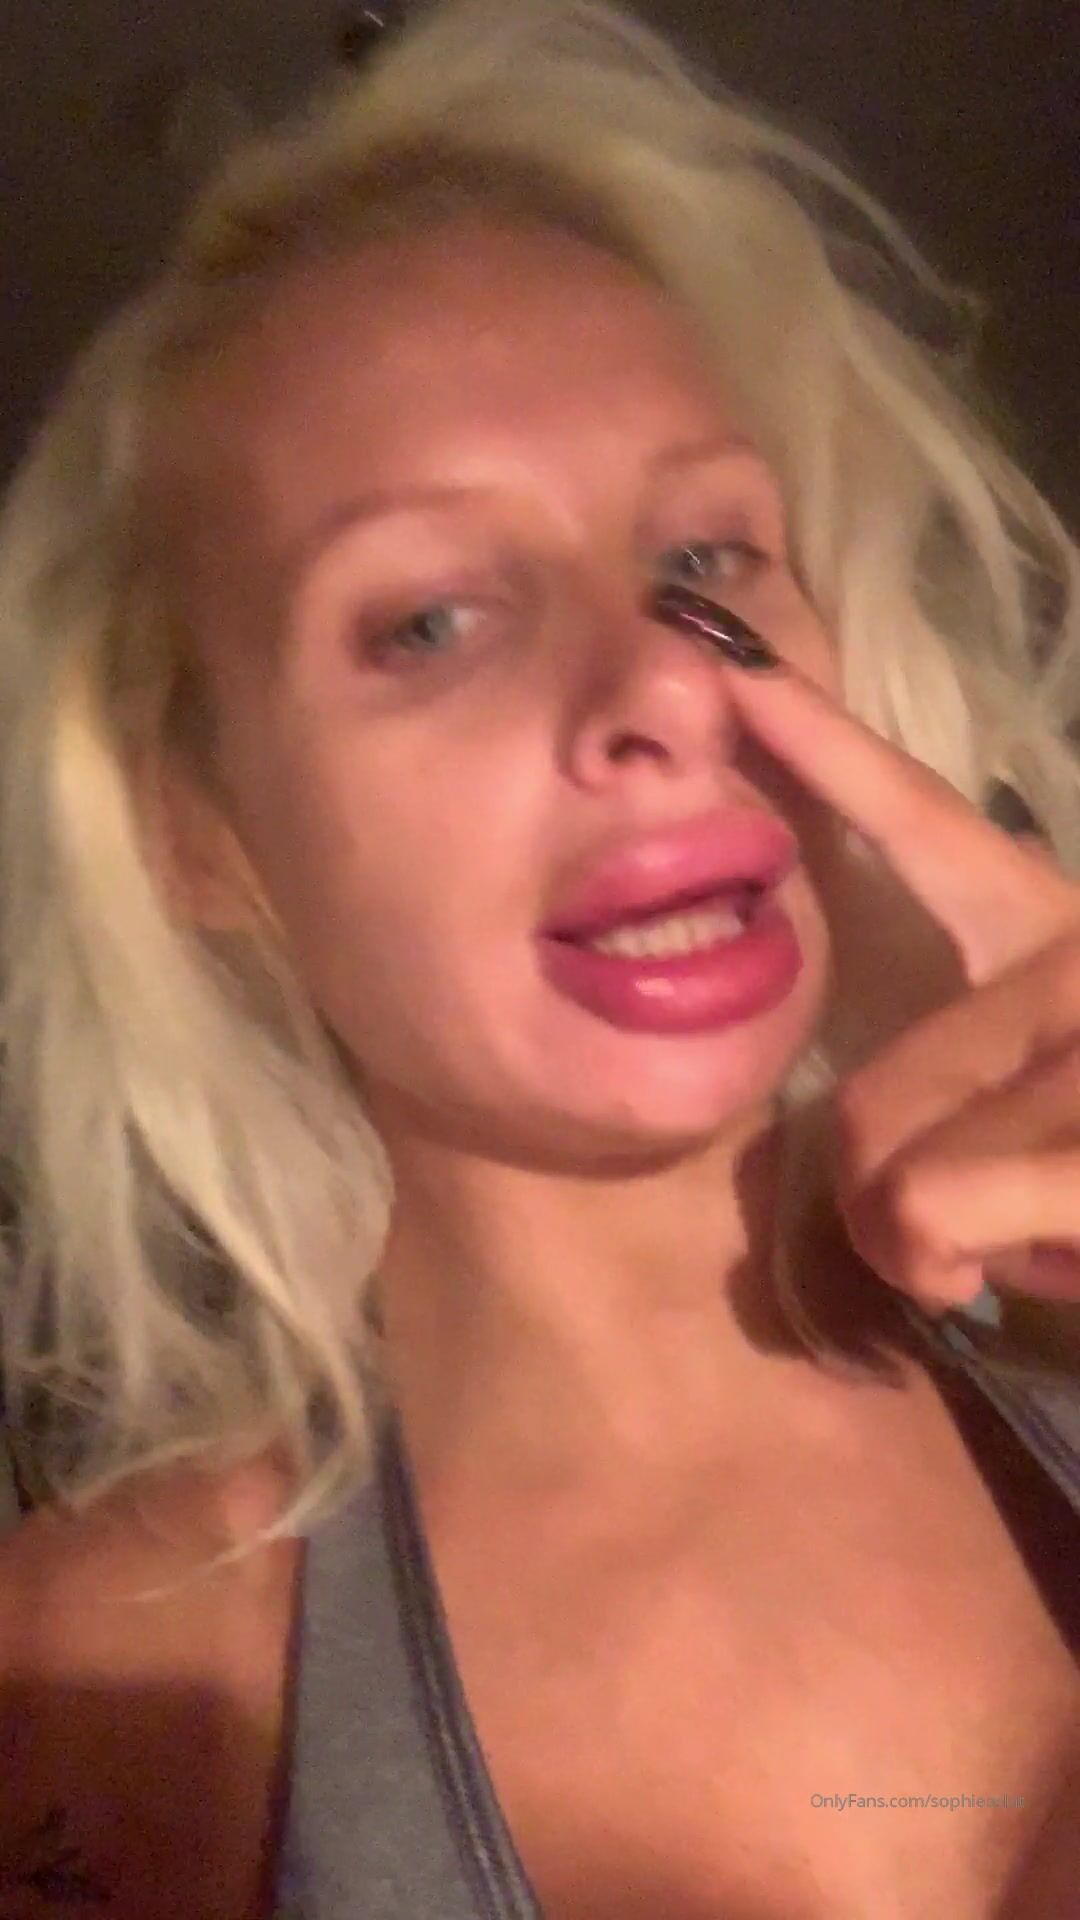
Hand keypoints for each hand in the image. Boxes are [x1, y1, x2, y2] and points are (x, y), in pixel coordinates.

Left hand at [722, 657, 1079, 1311]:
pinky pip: (928, 1208)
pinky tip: (1023, 1274)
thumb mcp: (1057, 1115)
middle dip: (876, 1200)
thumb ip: (967, 1102)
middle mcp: (1074, 962)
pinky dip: (947, 1270)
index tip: (738, 670)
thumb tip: (901, 1199)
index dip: (824, 747)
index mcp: (1060, 933)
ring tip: (1012, 1256)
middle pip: (863, 1092)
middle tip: (943, 1247)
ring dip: (918, 1253)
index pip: (923, 822)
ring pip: (887, 1167)